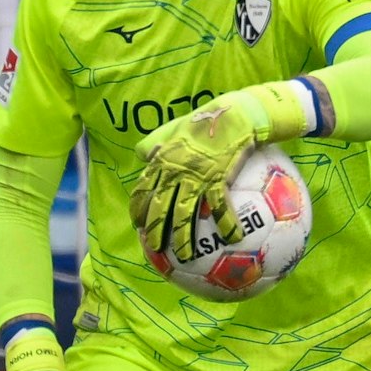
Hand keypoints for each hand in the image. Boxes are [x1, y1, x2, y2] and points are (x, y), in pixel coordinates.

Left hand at [130, 84, 306, 261]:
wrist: (232, 113)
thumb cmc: (205, 121)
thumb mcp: (174, 128)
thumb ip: (157, 141)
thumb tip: (144, 154)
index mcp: (163, 161)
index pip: (143, 188)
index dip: (138, 208)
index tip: (137, 224)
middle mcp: (175, 171)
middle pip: (159, 205)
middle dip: (155, 229)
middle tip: (155, 248)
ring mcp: (195, 175)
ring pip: (184, 212)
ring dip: (185, 237)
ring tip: (186, 256)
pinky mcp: (217, 177)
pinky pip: (220, 206)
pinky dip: (226, 223)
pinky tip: (233, 237)